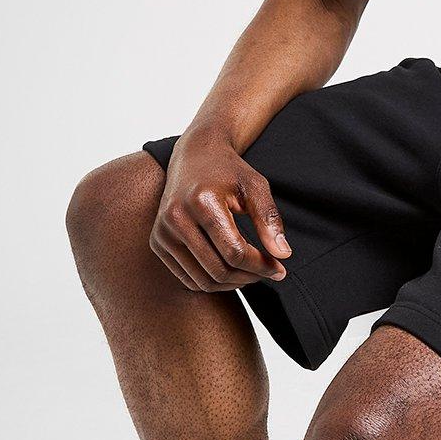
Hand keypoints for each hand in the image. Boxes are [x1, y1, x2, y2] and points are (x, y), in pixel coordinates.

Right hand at [151, 128, 292, 291]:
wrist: (194, 156)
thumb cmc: (228, 170)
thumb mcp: (255, 187)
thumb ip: (270, 220)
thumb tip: (283, 255)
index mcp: (201, 202)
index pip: (235, 251)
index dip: (261, 266)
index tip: (279, 268)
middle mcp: (176, 218)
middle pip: (218, 269)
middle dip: (249, 277)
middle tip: (269, 272)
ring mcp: (162, 232)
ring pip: (202, 280)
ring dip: (232, 284)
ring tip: (252, 272)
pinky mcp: (157, 241)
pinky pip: (187, 278)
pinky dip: (212, 281)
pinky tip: (231, 270)